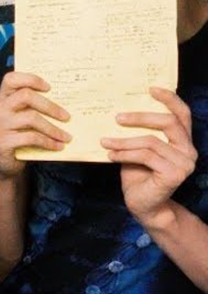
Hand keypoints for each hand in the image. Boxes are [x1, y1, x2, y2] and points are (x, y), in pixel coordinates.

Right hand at [0, 71, 70, 177]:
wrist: (5, 164)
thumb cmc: (19, 138)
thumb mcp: (24, 120)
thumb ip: (35, 109)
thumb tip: (66, 102)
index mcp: (3, 99)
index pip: (11, 79)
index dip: (30, 79)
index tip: (49, 87)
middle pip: (25, 96)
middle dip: (50, 106)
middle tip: (66, 116)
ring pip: (31, 118)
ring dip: (53, 128)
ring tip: (66, 136)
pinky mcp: (2, 142)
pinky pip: (31, 138)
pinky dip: (48, 142)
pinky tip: (58, 146)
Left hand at [101, 87, 196, 231]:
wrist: (144, 205)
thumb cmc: (138, 174)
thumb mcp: (137, 148)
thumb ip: (137, 133)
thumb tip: (119, 111)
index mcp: (182, 140)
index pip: (182, 114)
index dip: (170, 99)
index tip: (150, 88)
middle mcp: (189, 150)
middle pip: (168, 123)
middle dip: (141, 117)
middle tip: (117, 117)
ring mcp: (184, 163)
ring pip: (150, 141)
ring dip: (123, 140)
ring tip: (105, 141)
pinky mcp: (174, 174)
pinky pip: (145, 156)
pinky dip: (125, 153)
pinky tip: (110, 154)